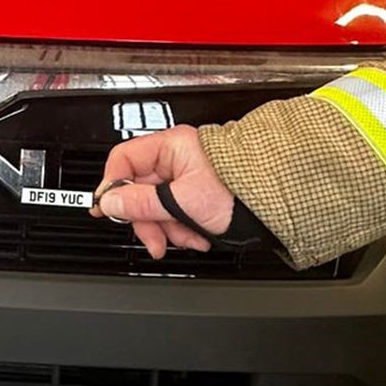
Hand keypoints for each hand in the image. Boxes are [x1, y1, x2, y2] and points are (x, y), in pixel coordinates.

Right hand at [89, 124, 235, 260]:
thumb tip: (110, 202)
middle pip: (139, 189)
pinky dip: (182, 229)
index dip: (112, 185)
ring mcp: (184, 177)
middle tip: (155, 239)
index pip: (124, 159)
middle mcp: (175, 158)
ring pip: (156, 206)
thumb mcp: (184, 201)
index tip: (109, 209)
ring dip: (168, 228)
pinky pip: (173, 212)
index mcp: (171, 146)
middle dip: (148, 219)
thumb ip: (142, 203)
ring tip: (188, 236)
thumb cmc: (240, 193)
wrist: (275, 206)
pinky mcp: (194, 194)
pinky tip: (196, 235)